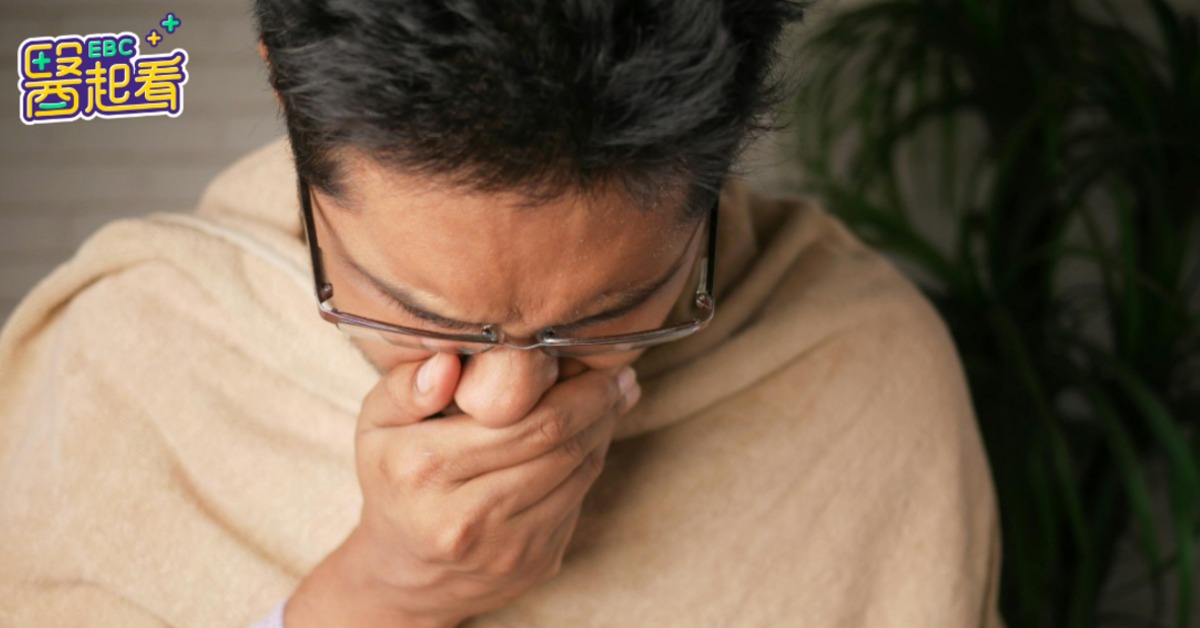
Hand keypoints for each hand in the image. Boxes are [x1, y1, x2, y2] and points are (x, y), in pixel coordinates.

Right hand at [285, 352, 640, 627]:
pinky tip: (595, 434)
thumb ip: (406, 387)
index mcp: (424, 468)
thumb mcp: (377, 425)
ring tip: (614, 396)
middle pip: (557, 443)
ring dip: (604, 428)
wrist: (404, 573)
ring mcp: (504, 546)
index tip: (589, 354)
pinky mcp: (534, 561)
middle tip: (618, 372)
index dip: (569, 385)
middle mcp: (465, 514)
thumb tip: (449, 362)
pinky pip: (579, 498)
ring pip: (578, 471)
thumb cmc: (395, 479)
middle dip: (597, 401)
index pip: (520, 418)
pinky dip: (593, 460)